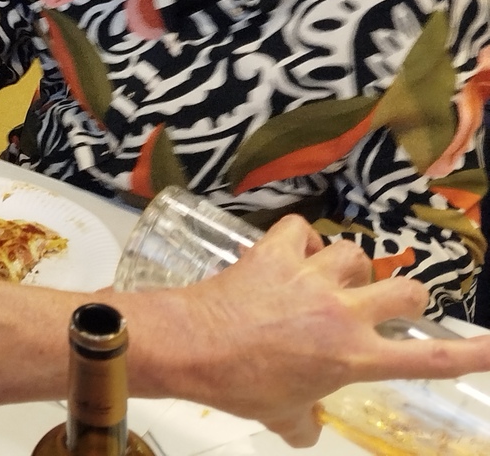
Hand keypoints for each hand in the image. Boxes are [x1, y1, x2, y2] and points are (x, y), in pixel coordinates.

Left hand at [128, 215, 489, 444]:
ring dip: (350, 266)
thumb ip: (306, 421)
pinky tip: (294, 251)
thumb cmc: (238, 384)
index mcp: (354, 358)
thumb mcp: (283, 416)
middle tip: (384, 305)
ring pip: (356, 254)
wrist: (192, 346)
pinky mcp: (276, 253)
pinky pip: (303, 229)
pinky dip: (302, 238)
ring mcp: (310, 277)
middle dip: (404, 297)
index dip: (472, 354)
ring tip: (330, 278)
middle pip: (405, 291)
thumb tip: (308, 424)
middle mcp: (342, 314)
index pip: (428, 359)